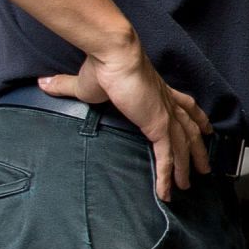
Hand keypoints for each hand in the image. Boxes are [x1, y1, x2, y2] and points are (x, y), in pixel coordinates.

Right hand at [39, 44, 211, 198]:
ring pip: (183, 147)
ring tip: (189, 184)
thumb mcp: (83, 82)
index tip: (205, 127)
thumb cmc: (102, 66)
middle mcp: (167, 103)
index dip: (195, 117)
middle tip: (205, 165)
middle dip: (199, 149)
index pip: (183, 106)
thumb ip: (65, 86)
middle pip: (191, 129)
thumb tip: (43, 82)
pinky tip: (167, 192)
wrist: (113, 56)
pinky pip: (166, 158)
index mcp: (157, 91)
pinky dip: (167, 176)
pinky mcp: (158, 126)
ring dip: (188, 167)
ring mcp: (165, 115)